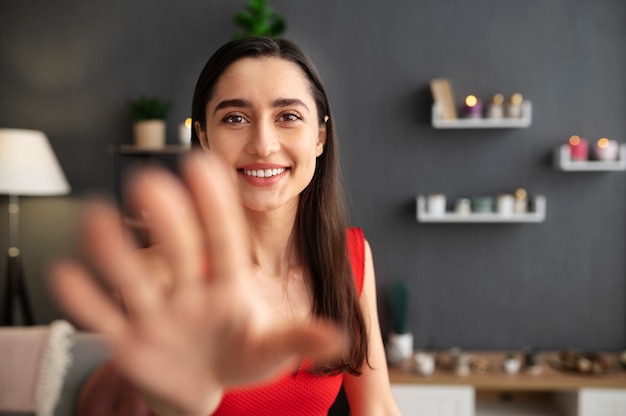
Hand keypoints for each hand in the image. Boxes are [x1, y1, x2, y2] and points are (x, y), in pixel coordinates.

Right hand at [50, 152, 345, 414]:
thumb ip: (299, 338)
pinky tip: (67, 273)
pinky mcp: (128, 340)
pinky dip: (85, 299)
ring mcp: (156, 312)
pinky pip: (104, 317)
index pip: (224, 238)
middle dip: (167, 221)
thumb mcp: (271, 349)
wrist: (201, 385)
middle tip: (150, 182)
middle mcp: (189, 289)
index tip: (204, 164)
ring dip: (115, 250)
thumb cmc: (239, 355)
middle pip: (179, 251)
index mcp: (228, 283)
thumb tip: (340, 336)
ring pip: (134, 277)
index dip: (215, 205)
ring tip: (96, 216)